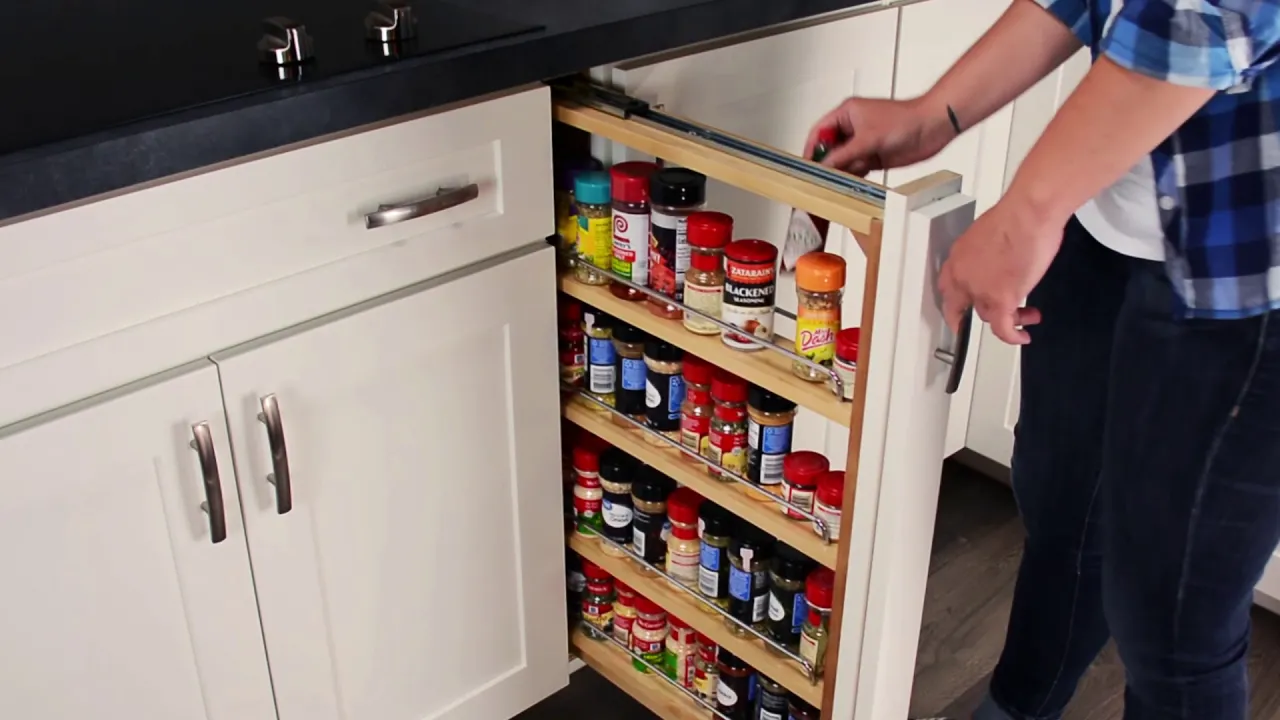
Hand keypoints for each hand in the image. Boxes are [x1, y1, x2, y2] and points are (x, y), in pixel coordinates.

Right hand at [804, 96, 952, 175]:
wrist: (933, 127)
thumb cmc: (906, 119)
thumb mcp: (868, 139)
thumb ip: (844, 155)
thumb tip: (824, 165)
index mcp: (847, 114)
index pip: (819, 131)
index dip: (811, 148)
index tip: (807, 165)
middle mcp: (853, 128)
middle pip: (829, 149)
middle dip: (825, 163)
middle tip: (819, 178)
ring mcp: (863, 143)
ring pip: (842, 161)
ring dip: (840, 172)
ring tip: (834, 184)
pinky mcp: (873, 156)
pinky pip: (856, 169)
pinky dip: (852, 177)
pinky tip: (849, 184)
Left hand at [938, 196, 1062, 344]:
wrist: (1028, 214)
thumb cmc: (1017, 215)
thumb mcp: (990, 233)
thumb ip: (989, 252)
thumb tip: (998, 258)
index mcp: (959, 257)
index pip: (947, 285)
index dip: (955, 300)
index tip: (961, 307)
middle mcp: (963, 275)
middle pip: (960, 306)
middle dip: (973, 316)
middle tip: (986, 321)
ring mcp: (980, 290)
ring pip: (986, 316)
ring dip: (1008, 318)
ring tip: (1026, 316)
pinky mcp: (1001, 299)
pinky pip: (1003, 328)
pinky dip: (1012, 335)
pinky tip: (1021, 336)